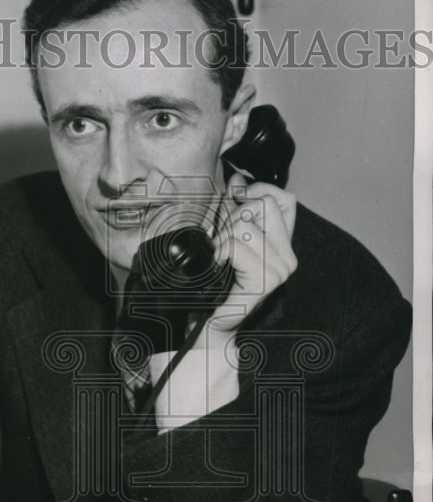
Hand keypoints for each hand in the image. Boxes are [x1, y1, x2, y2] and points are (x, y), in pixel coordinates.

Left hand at [211, 174, 296, 330]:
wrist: (213, 323)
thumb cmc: (219, 283)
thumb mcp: (229, 237)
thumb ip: (236, 209)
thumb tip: (237, 179)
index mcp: (285, 245)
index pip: (285, 199)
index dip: (259, 190)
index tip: (236, 198)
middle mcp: (289, 257)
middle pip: (262, 206)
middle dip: (233, 216)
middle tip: (220, 238)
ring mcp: (280, 269)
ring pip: (245, 226)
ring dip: (221, 237)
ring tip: (217, 256)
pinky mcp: (265, 280)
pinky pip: (237, 246)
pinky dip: (220, 250)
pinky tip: (216, 264)